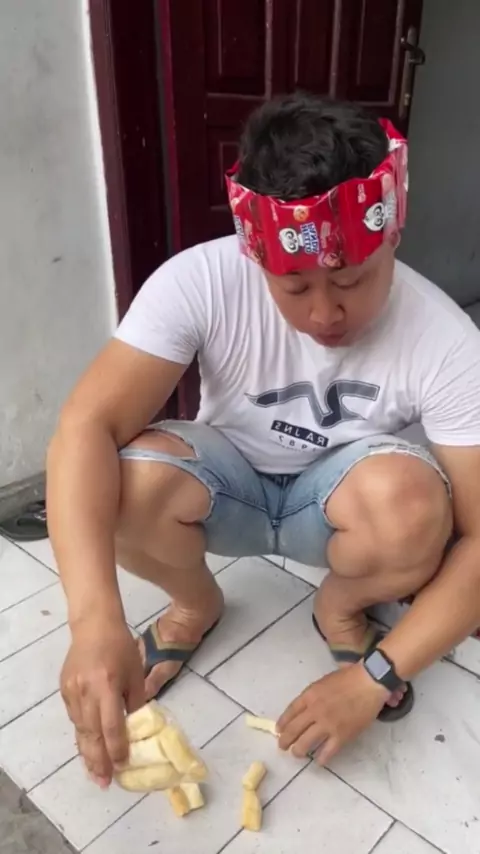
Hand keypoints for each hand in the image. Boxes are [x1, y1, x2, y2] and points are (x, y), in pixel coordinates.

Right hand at [61, 617, 144, 787]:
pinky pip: (74, 718)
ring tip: (96, 772)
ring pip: (80, 729)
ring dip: (88, 752)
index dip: (117, 748)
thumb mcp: (135, 673)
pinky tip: (88, 745)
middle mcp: (86, 691)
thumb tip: (137, 729)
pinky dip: (82, 733)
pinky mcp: (64, 690)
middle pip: (92, 733)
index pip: (111, 725)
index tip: (122, 765)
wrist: (94, 625)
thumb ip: (136, 702)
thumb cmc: (121, 647)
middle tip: (104, 782)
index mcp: (108, 685)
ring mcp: (72, 691)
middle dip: (98, 761)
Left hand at [276, 664, 387, 764]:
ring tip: (297, 754)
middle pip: (294, 730)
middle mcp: (314, 711)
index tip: (279, 730)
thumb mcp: (323, 682)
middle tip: (283, 746)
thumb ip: (313, 695)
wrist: (369, 682)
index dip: (283, 723)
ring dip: (298, 751)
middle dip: (285, 740)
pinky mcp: (341, 735)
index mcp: (310, 695)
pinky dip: (321, 758)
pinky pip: (327, 751)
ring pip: (306, 743)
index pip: (290, 712)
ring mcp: (327, 724)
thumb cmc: (348, 678)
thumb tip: (305, 708)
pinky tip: (318, 761)